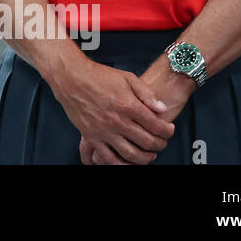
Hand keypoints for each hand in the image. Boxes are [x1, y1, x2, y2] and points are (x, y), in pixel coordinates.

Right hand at [51, 59, 175, 164]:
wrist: (71, 77)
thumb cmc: (97, 75)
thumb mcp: (127, 77)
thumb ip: (146, 94)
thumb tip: (161, 108)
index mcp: (128, 105)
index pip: (156, 126)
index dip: (167, 130)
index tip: (169, 130)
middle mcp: (117, 121)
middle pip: (147, 142)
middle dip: (160, 144)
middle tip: (162, 142)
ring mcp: (104, 131)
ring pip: (132, 154)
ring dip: (146, 158)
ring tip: (150, 154)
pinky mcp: (92, 137)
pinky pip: (108, 158)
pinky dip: (122, 164)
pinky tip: (128, 162)